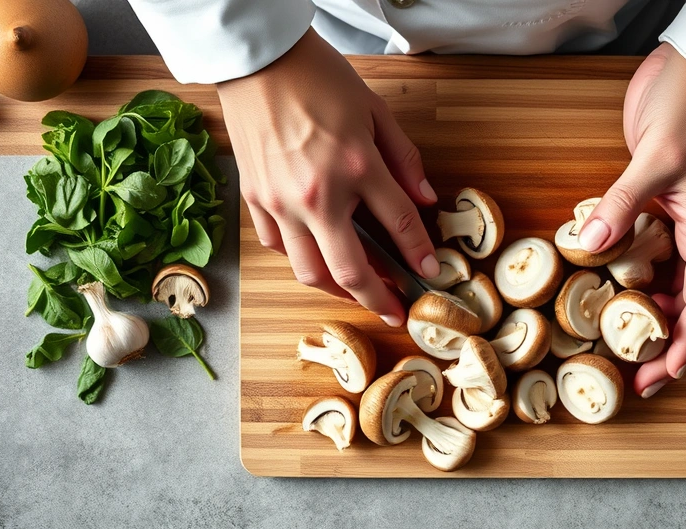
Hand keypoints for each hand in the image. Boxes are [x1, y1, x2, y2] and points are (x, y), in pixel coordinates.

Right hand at [217, 29, 438, 326]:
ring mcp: (281, 202)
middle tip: (395, 312)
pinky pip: (279, 247)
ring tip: (359, 293)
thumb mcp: (376, 112)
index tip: (429, 272)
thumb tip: (425, 198)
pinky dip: (302, 260)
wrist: (258, 59)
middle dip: (378, 300)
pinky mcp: (255, 199)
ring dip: (338, 291)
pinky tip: (320, 260)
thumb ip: (405, 160)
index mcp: (357, 166)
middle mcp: (318, 194)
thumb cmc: (317, 77)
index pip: (399, 225)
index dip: (419, 254)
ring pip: (310, 271)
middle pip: (351, 269)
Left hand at [579, 43, 685, 396]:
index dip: (685, 349)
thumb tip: (589, 247)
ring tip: (637, 341)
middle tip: (646, 376)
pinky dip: (671, 287)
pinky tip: (640, 294)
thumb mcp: (651, 155)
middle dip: (685, 349)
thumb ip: (621, 204)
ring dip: (678, 320)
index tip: (659, 377)